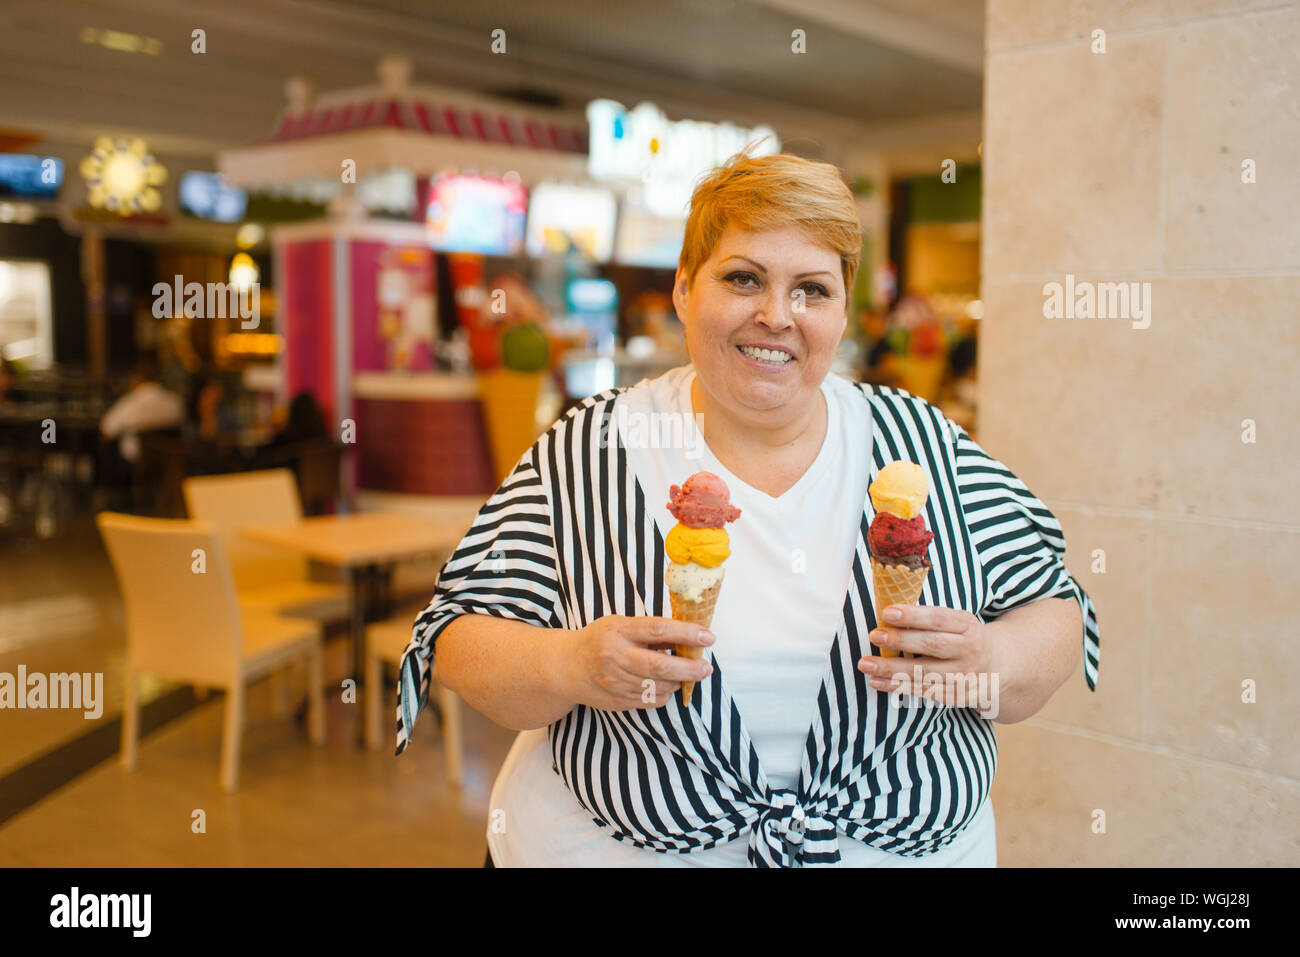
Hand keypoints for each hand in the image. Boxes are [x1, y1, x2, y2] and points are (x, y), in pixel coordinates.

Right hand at [561, 616, 714, 711]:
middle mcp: (615, 657)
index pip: (658, 630)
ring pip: (659, 687)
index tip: (708, 636)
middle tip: (706, 667)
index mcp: (618, 631)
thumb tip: (688, 635)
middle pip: (661, 666)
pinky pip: (652, 700)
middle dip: (690, 668)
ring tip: (687, 674)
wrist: (565, 668)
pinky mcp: (618, 701)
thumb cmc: (598, 640)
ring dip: (679, 681)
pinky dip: (665, 693)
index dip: (686, 633)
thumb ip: (649, 630)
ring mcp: (616, 683)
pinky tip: (666, 685)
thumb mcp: (619, 625)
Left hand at [858, 605, 1002, 712]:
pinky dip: (897, 687)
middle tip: (874, 636)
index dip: (913, 615)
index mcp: (968, 626)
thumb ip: (929, 618)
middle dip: (900, 641)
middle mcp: (970, 651)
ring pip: (925, 673)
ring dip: (891, 669)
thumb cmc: (963, 638)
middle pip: (932, 645)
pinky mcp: (957, 696)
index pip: (939, 619)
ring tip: (865, 664)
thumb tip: (888, 613)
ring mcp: (965, 676)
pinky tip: (876, 681)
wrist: (997, 667)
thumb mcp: (957, 621)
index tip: (887, 612)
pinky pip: (923, 692)